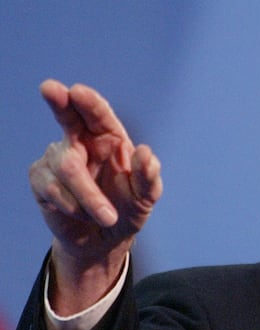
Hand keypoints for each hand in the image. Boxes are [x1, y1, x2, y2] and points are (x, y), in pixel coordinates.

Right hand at [29, 80, 162, 312]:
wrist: (103, 240)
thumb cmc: (126, 210)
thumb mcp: (145, 197)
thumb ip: (149, 177)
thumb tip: (145, 153)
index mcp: (109, 138)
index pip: (98, 114)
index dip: (89, 102)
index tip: (77, 91)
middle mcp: (81, 142)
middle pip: (67, 117)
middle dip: (59, 103)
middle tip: (50, 88)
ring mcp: (58, 158)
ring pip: (68, 168)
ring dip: (90, 198)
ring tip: (107, 216)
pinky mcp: (41, 179)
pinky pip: (53, 189)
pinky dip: (74, 206)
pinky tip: (82, 214)